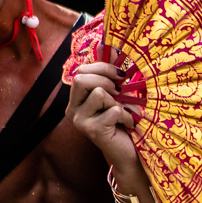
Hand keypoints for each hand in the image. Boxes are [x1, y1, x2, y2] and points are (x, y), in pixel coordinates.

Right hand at [67, 49, 137, 167]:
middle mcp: (72, 110)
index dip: (101, 68)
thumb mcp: (116, 96)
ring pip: (98, 93)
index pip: (80, 72)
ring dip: (118, 101)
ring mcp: (79, 121)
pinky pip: (112, 110)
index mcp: (75, 100)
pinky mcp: (92, 131)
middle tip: (120, 92)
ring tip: (123, 112)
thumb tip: (110, 48)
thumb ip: (110, 75)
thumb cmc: (123, 122)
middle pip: (82, 79)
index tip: (120, 75)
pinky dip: (126, 115)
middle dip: (106, 80)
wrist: (129, 154)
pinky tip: (127, 124)